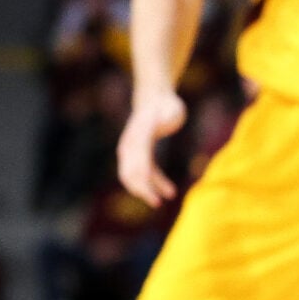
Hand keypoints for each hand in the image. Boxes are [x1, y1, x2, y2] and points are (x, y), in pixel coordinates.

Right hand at [117, 89, 186, 205]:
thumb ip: (153, 129)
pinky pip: (144, 170)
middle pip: (130, 176)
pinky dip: (154, 181)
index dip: (145, 186)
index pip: (136, 170)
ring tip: (167, 197)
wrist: (157, 96)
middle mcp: (129, 147)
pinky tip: (169, 190)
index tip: (156, 200)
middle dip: (143, 191)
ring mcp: (132, 149)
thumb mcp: (162, 117)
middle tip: (158, 203)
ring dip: (149, 188)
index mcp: (134, 142)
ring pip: (136, 175)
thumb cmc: (164, 106)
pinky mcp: (139, 151)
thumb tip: (145, 140)